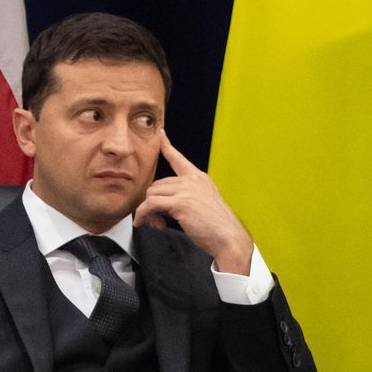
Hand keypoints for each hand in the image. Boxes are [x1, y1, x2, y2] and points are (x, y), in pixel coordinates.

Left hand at [137, 131, 254, 272]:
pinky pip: (151, 204)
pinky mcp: (180, 203)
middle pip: (157, 184)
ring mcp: (187, 190)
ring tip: (157, 224)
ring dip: (148, 211)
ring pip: (152, 194)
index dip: (167, 145)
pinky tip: (144, 222)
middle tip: (157, 219)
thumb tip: (161, 208)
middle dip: (152, 202)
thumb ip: (185, 199)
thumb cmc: (218, 227)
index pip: (179, 158)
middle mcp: (193, 180)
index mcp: (200, 179)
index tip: (160, 134)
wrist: (228, 238)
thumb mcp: (203, 205)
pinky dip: (143, 214)